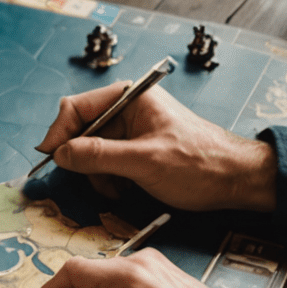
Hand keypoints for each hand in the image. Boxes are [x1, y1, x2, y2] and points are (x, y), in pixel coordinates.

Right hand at [36, 80, 277, 210]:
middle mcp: (128, 109)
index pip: (76, 107)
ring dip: (97, 174)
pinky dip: (108, 179)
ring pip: (90, 151)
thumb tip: (60, 154)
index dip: (59, 133)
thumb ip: (98, 155)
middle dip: (83, 159)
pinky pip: (106, 162)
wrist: (236, 180)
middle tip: (95, 179)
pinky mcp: (136, 149)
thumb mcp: (144, 161)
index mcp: (131, 97)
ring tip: (117, 189)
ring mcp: (132, 130)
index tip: (50, 158)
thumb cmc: (200, 164)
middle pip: (81, 131)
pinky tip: (124, 190)